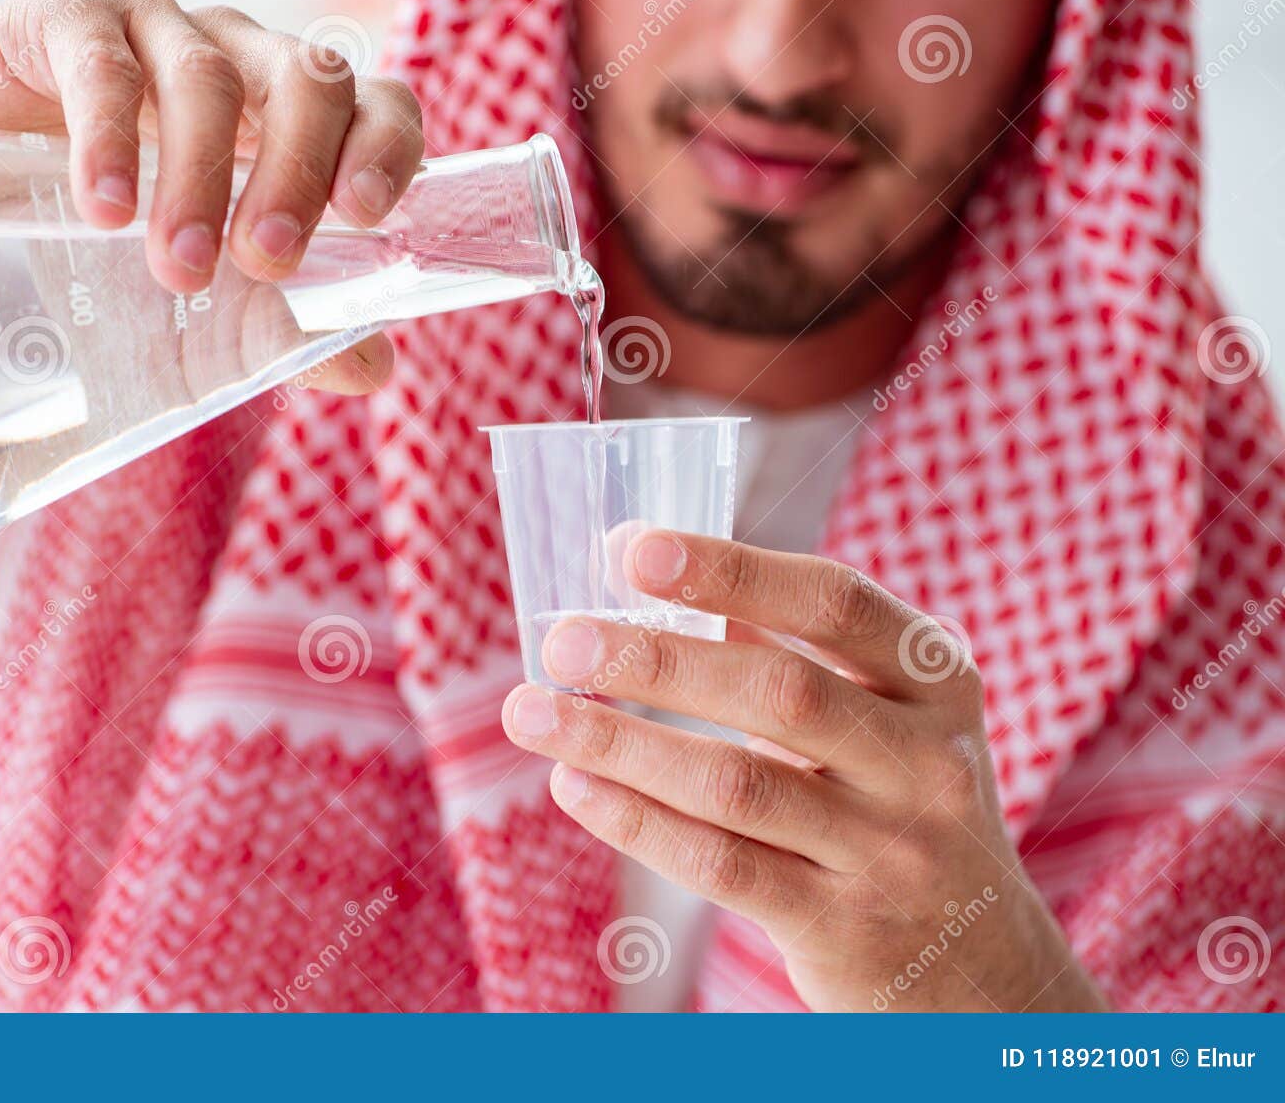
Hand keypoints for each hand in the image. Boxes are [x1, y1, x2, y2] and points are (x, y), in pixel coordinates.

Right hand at [0, 0, 417, 394]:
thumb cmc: (83, 247)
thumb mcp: (191, 299)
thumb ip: (282, 327)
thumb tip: (370, 365)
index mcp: (285, 118)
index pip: (371, 103)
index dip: (385, 147)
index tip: (365, 217)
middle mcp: (235, 59)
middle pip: (305, 83)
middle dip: (296, 174)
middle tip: (266, 259)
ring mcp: (152, 29)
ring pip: (208, 77)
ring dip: (200, 177)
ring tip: (178, 268)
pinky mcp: (63, 17)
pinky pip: (102, 60)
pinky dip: (110, 136)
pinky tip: (101, 208)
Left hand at [501, 530, 1108, 1011]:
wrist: (987, 970)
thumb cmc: (901, 809)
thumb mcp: (886, 720)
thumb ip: (789, 654)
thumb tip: (645, 579)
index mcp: (937, 680)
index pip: (835, 603)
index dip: (731, 570)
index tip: (632, 547)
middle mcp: (926, 762)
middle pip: (779, 692)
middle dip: (655, 662)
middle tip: (561, 642)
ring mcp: (890, 851)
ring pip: (735, 784)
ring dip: (618, 743)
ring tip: (531, 713)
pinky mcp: (843, 928)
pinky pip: (721, 865)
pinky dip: (635, 822)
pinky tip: (573, 787)